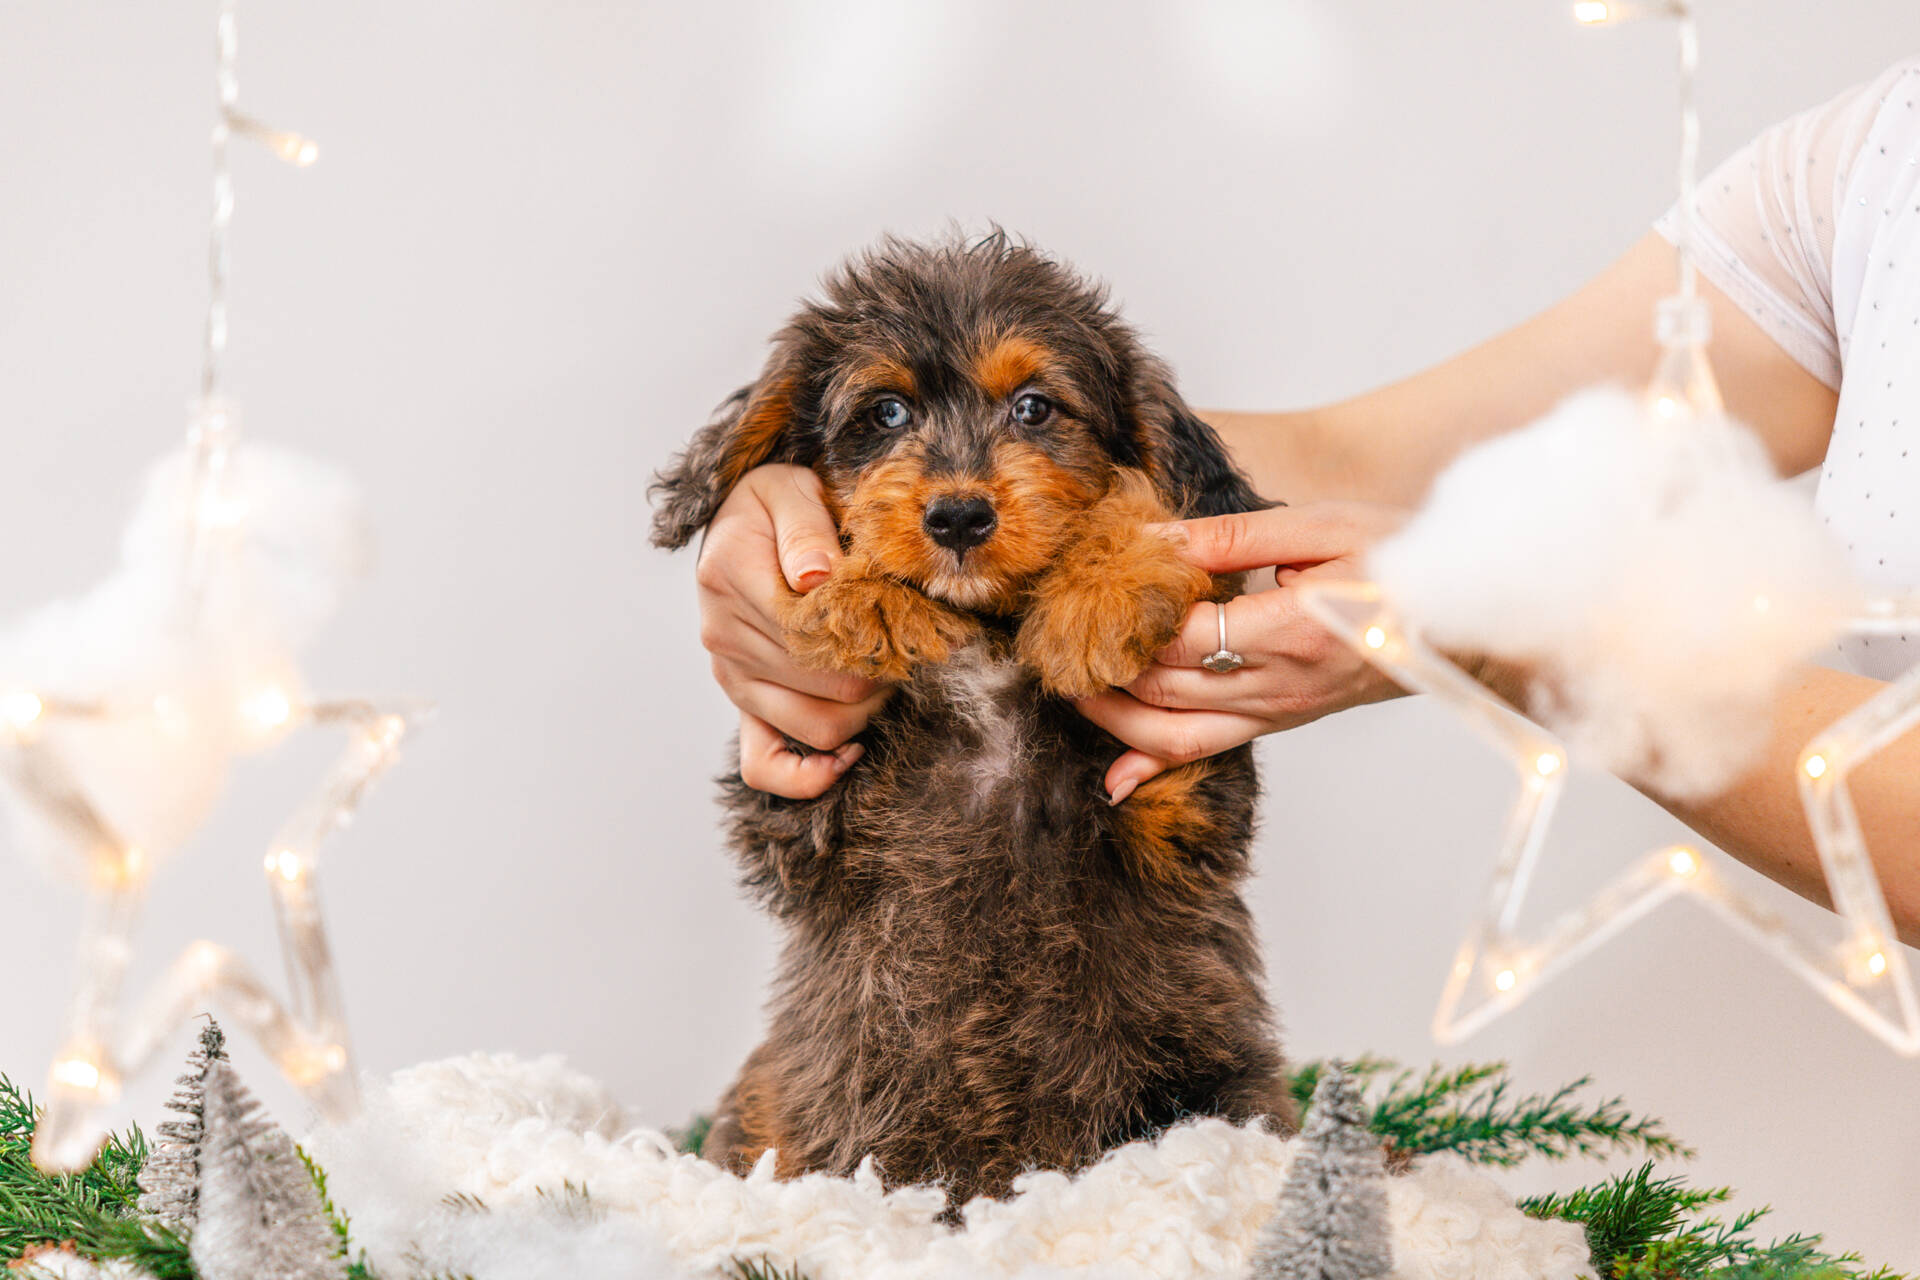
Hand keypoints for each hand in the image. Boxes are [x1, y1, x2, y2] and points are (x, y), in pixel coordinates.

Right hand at [696, 465, 890, 797]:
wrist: (739, 524)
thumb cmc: (775, 505)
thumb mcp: (789, 489)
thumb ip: (804, 527)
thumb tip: (817, 576)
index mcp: (729, 575)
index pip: (809, 629)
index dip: (868, 634)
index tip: (902, 616)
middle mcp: (722, 633)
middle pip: (823, 683)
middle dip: (879, 670)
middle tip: (910, 646)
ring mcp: (729, 675)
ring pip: (814, 724)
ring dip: (865, 709)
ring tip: (888, 677)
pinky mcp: (741, 702)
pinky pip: (765, 764)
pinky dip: (809, 774)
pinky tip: (849, 752)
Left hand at [1075, 502, 1407, 801]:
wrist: (1457, 620)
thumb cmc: (1393, 561)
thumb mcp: (1319, 527)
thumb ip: (1231, 537)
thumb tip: (1154, 538)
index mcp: (1292, 629)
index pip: (1182, 635)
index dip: (1126, 618)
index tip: (1085, 589)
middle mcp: (1281, 684)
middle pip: (1165, 686)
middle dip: (1103, 665)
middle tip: (1054, 637)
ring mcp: (1279, 712)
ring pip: (1176, 732)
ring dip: (1113, 717)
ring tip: (1067, 690)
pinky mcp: (1279, 723)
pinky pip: (1208, 752)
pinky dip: (1154, 767)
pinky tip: (1114, 780)